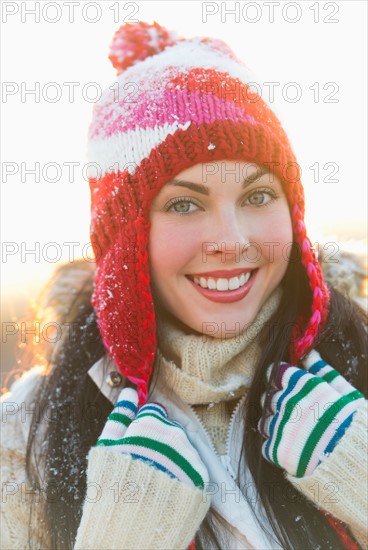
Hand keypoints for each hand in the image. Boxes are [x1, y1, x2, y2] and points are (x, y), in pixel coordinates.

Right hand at [96, 387, 208, 489]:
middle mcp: (174, 433)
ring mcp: (189, 453)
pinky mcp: (200, 474)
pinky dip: (182, 472)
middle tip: (144, 464)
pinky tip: (169, 485)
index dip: (143, 428)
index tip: (137, 443)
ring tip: (155, 478)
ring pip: (180, 446)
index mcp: (151, 423)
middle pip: (167, 429)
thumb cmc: (115, 481)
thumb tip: (129, 392)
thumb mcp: (108, 446)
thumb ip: (119, 416)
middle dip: (157, 442)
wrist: (136, 522)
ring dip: (171, 456)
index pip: (152, 413)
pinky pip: (192, 465)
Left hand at [258, 350, 363, 476]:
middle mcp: (288, 403)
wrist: (354, 461)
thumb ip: (325, 372)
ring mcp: (281, 426)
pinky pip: (266, 444)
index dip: (279, 379)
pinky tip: (291, 448)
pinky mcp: (277, 450)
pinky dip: (275, 446)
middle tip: (293, 414)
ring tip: (294, 433)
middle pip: (268, 397)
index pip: (276, 373)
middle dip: (277, 403)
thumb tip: (310, 354)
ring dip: (275, 424)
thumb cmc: (354, 425)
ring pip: (265, 420)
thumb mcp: (346, 394)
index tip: (284, 385)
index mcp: (304, 386)